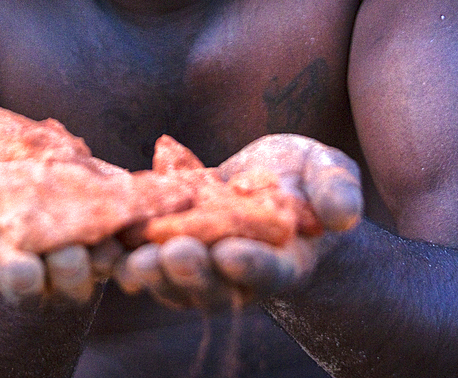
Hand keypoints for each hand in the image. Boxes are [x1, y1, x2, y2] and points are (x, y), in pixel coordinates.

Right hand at [0, 149, 119, 305]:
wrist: (50, 199)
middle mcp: (23, 274)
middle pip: (20, 287)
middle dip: (20, 281)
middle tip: (21, 270)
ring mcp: (65, 269)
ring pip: (70, 281)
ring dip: (72, 271)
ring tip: (74, 254)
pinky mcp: (105, 256)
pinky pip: (113, 260)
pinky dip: (117, 252)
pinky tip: (118, 237)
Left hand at [111, 134, 362, 310]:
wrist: (276, 181)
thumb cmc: (310, 180)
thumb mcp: (331, 174)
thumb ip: (337, 192)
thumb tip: (343, 215)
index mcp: (284, 261)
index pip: (269, 271)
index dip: (252, 265)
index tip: (233, 254)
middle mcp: (239, 272)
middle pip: (214, 284)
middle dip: (192, 270)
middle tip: (173, 254)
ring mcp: (202, 262)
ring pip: (175, 278)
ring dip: (153, 269)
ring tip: (135, 257)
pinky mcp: (173, 241)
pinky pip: (148, 251)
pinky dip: (131, 246)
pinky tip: (113, 232)